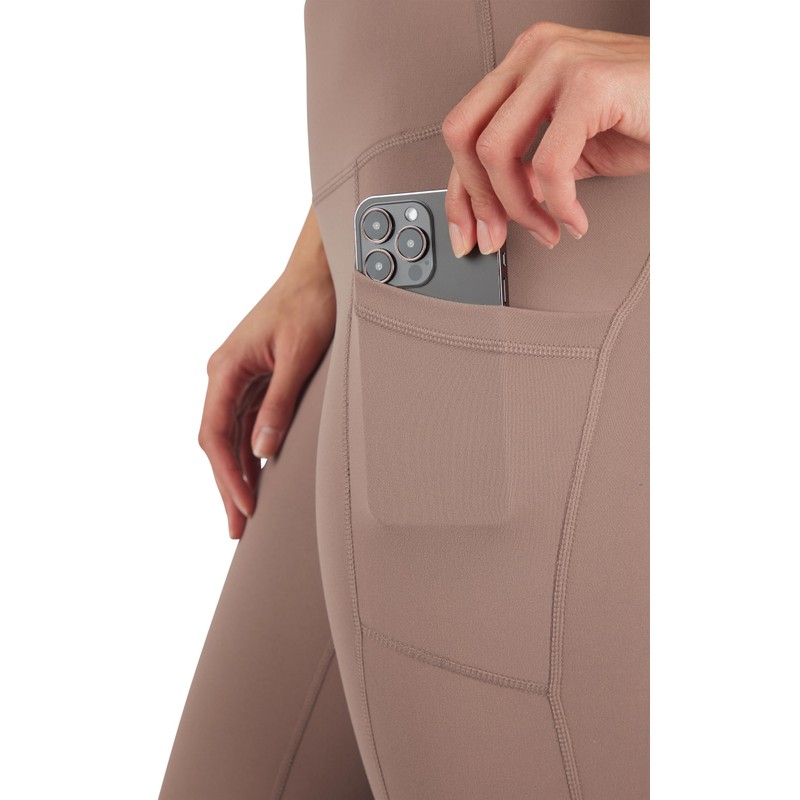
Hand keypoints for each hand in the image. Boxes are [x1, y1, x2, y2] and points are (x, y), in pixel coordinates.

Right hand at [198, 206, 335, 538]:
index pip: (215, 434)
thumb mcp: (299, 356)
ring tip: (246, 514)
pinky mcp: (256, 378)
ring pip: (230, 435)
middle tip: (238, 529)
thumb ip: (279, 403)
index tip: (244, 508)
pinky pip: (245, 423)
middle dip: (228, 485)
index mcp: (226, 368)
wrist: (320, 273)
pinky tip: (258, 475)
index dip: (227, 476)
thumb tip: (261, 451)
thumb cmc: (310, 305)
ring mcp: (239, 377)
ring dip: (237, 473)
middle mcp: (225, 374)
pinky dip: (249, 452)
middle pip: (218, 441)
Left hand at [442, 21, 648, 252]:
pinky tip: (576, 218)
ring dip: (519, 208)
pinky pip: (548, 164)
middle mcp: (535, 53)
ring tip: (548, 229)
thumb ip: (528, 171)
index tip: (466, 231)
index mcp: (524, 63)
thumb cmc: (648, 120)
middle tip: (496, 237)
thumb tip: (496, 207)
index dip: (459, 190)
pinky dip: (560, 205)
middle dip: (477, 200)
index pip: (464, 129)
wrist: (704, 105)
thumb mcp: (573, 150)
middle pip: (464, 136)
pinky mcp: (588, 84)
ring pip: (497, 151)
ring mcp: (559, 62)